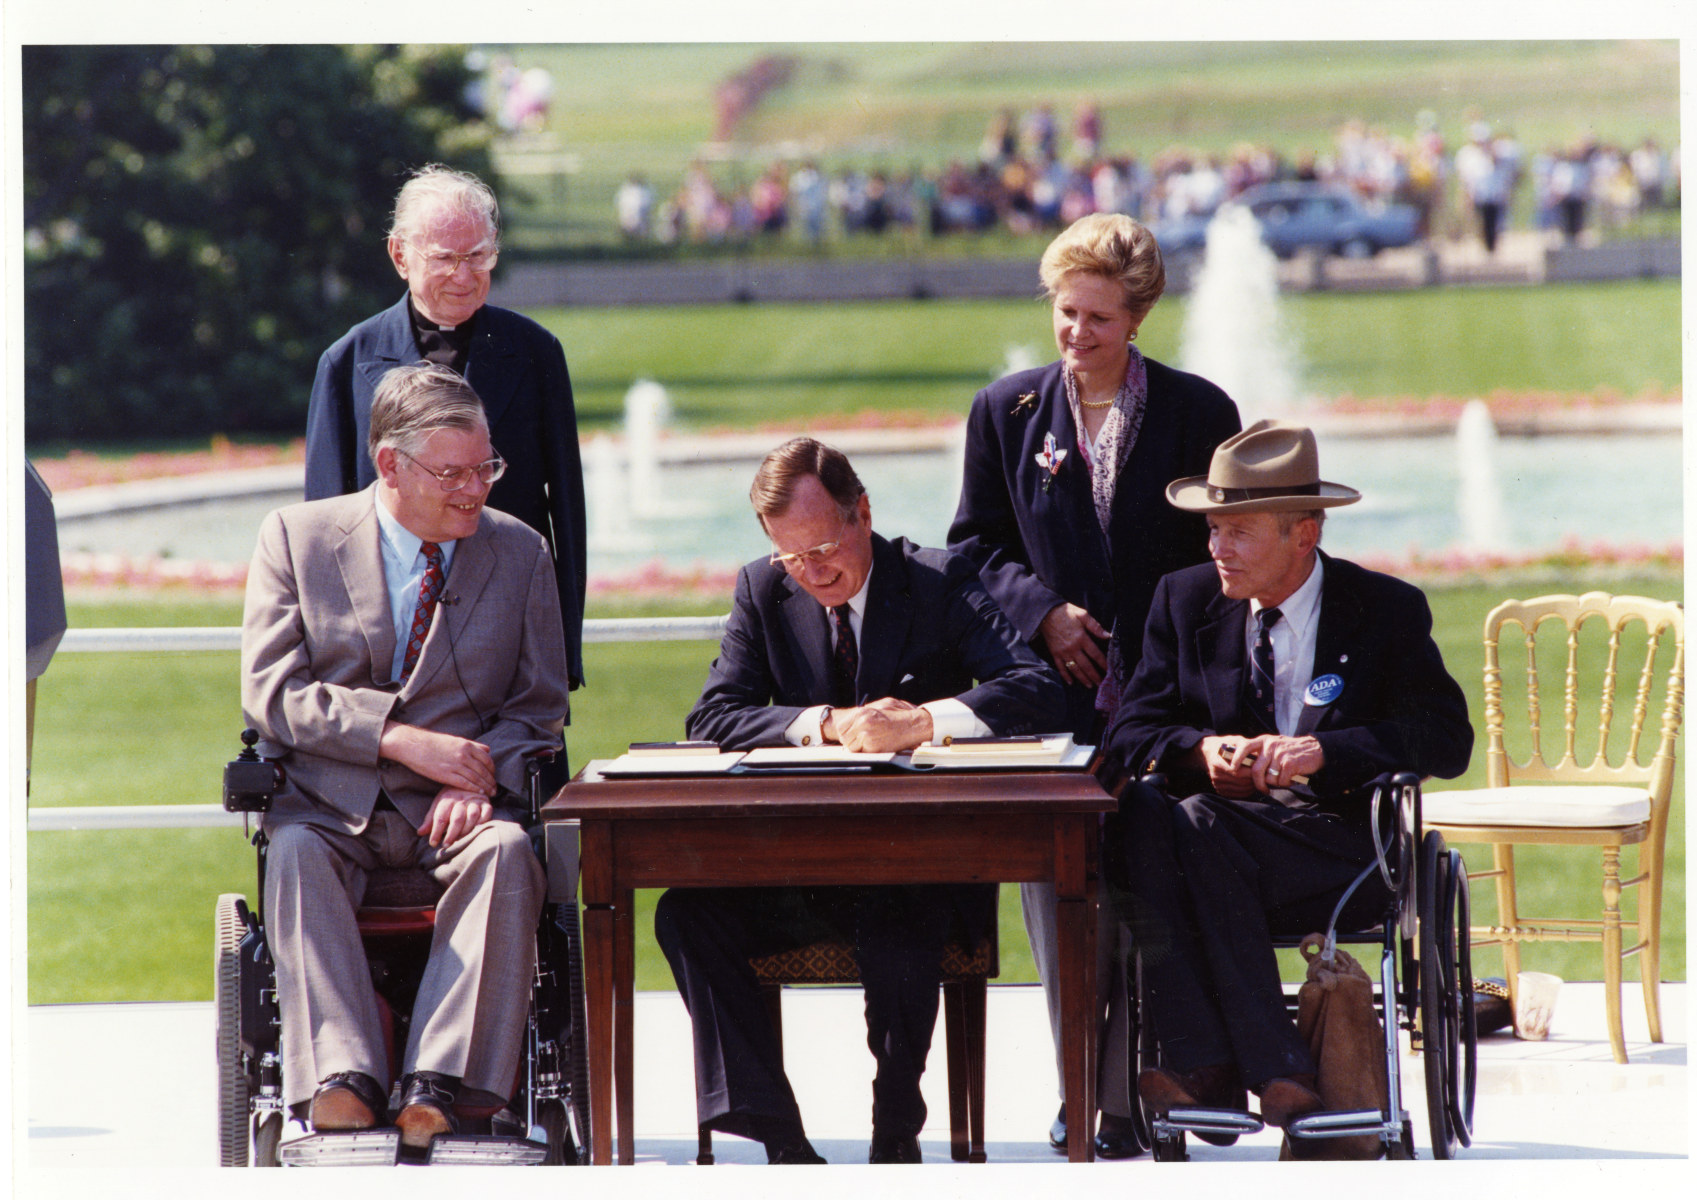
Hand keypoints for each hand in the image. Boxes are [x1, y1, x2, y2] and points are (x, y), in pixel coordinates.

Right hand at [380, 723, 496, 795]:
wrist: (413, 745)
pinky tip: (479, 793)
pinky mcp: (446, 774)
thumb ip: (472, 745)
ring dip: (485, 787)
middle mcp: (464, 754)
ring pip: (476, 778)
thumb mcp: (455, 740)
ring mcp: (455, 765)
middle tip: (496, 789)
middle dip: (491, 781)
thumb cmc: (433, 742)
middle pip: (483, 770)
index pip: (487, 759)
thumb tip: (487, 749)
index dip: (492, 770)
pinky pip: (465, 783)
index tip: (494, 776)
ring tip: (491, 793)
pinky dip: (474, 789)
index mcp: (467, 745)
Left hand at [418, 786, 494, 846]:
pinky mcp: (486, 803)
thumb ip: (430, 820)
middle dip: (451, 833)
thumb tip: (420, 833)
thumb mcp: (438, 805)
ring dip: (466, 829)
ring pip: (473, 815)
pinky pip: (487, 812)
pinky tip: (477, 829)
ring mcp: (475, 800)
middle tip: (446, 845)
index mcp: (447, 799)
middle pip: (457, 818)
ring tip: (460, 839)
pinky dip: (483, 821)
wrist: (468, 780)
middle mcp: (461, 799)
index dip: (436, 831)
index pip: (440, 817)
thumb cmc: (451, 798)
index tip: (433, 843)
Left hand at [834, 697, 932, 752]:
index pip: (841, 727)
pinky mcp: (873, 747)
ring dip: (859, 747)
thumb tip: (851, 720)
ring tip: (872, 741)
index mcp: (861, 712)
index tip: (852, 734)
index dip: (846, 732)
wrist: (914, 725)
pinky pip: (862, 753)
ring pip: (852, 748)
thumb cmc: (898, 715)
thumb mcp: (880, 705)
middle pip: (844, 738)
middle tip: (862, 739)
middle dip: (851, 741)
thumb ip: (864, 712)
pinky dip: (868, 752)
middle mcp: (861, 723)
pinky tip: (878, 745)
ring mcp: (866, 736)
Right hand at [1038, 603, 1109, 687]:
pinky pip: (1061, 667)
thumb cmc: (1066, 612)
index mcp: (1081, 638)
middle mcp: (1073, 648)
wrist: (1046, 613)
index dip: (1103, 663)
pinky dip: (1065, 676)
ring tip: (1090, 685)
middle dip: (1095, 676)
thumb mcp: (1082, 615)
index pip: (1095, 654)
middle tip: (1101, 684)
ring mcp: (1063, 652)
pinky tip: (1071, 682)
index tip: (1109, 670)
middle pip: (1086, 665)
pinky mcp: (1055, 653)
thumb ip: (1095, 626)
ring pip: (1075, 669)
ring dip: (1083, 678)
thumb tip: (1108, 635)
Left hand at [1200, 734, 1323, 795]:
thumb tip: (1243, 769)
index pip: (1244, 747)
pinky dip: (1286, 783)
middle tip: (1263, 790)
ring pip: (1269, 778)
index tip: (1233, 770)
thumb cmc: (1291, 751)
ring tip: (1283, 778)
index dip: (1236, 760)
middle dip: (1258, 784)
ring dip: (1276, 783)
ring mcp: (1280, 754)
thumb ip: (1260, 754)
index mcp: (1263, 740)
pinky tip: (1291, 777)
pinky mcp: (1289, 764)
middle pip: (1255, 770)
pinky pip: (1281, 781)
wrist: (1315, 749)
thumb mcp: (1273, 746)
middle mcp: (1270, 745)